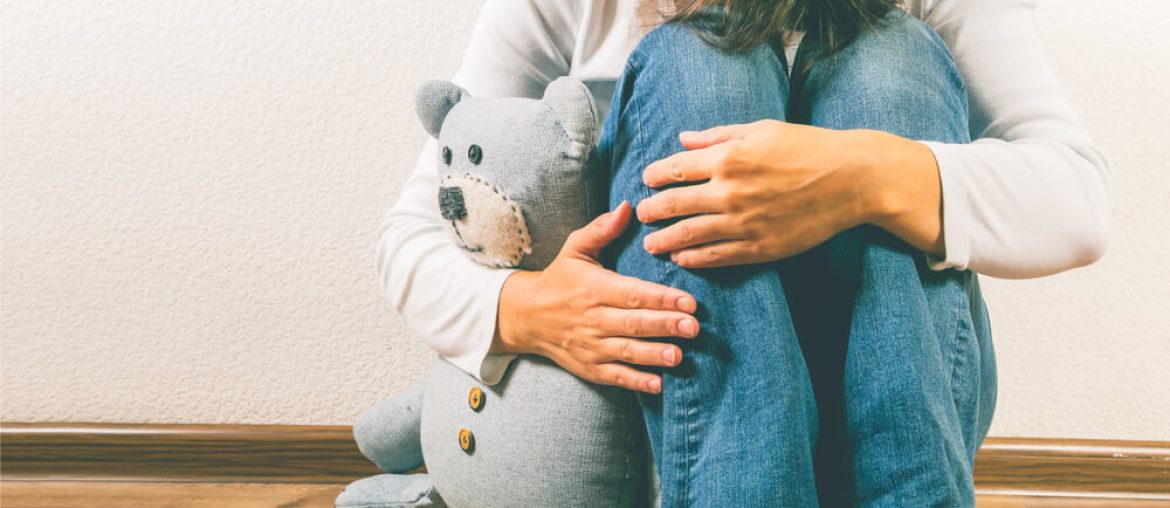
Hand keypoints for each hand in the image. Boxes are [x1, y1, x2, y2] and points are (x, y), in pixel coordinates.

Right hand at [494, 201, 699, 393]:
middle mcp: (592, 318)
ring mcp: (590, 345)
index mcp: (594, 288)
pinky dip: (635, 382)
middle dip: (664, 326)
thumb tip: (628, 206)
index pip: (632, 294)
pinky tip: (658, 384)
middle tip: (694, 328)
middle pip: (633, 323)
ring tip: (679, 356)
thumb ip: (601, 229)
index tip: (688, 301)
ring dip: (653, 355)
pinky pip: (614, 376)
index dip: (661, 298)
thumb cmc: (559, 279)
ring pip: (626, 352)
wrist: (525, 315)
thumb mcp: (575, 248)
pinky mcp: (588, 367)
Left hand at [636, 120, 943, 267]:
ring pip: (690, 235)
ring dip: (665, 240)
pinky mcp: (760, 247)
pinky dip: (695, 259)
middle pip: (676, 204)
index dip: (656, 176)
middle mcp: (730, 192)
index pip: (677, 169)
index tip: (646, 181)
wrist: (851, 180)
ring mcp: (744, 223)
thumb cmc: (808, 147)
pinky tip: (682, 259)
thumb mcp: (762, 130)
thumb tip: (684, 139)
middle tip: (643, 215)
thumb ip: (718, 136)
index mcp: (728, 157)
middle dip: (654, 211)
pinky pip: (717, 257)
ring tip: (652, 244)